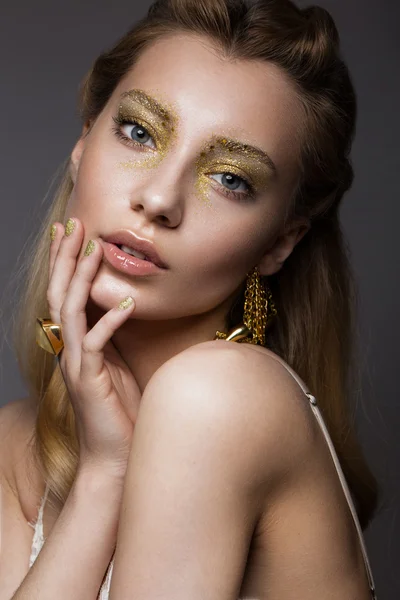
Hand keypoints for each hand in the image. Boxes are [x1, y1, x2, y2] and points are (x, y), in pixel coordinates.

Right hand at [47, 217, 140, 479]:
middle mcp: (72, 351)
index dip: (67, 263)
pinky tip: (128, 301)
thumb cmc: (121, 413)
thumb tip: (124, 306)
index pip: (67, 295)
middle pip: (61, 294)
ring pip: (72, 312)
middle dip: (66, 257)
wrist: (116, 459)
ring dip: (82, 277)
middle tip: (72, 224)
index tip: (73, 232)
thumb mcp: (120, 365)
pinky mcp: (91, 381)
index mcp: (78, 345)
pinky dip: (111, 320)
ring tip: (93, 247)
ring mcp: (78, 365)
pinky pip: (97, 344)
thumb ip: (114, 337)